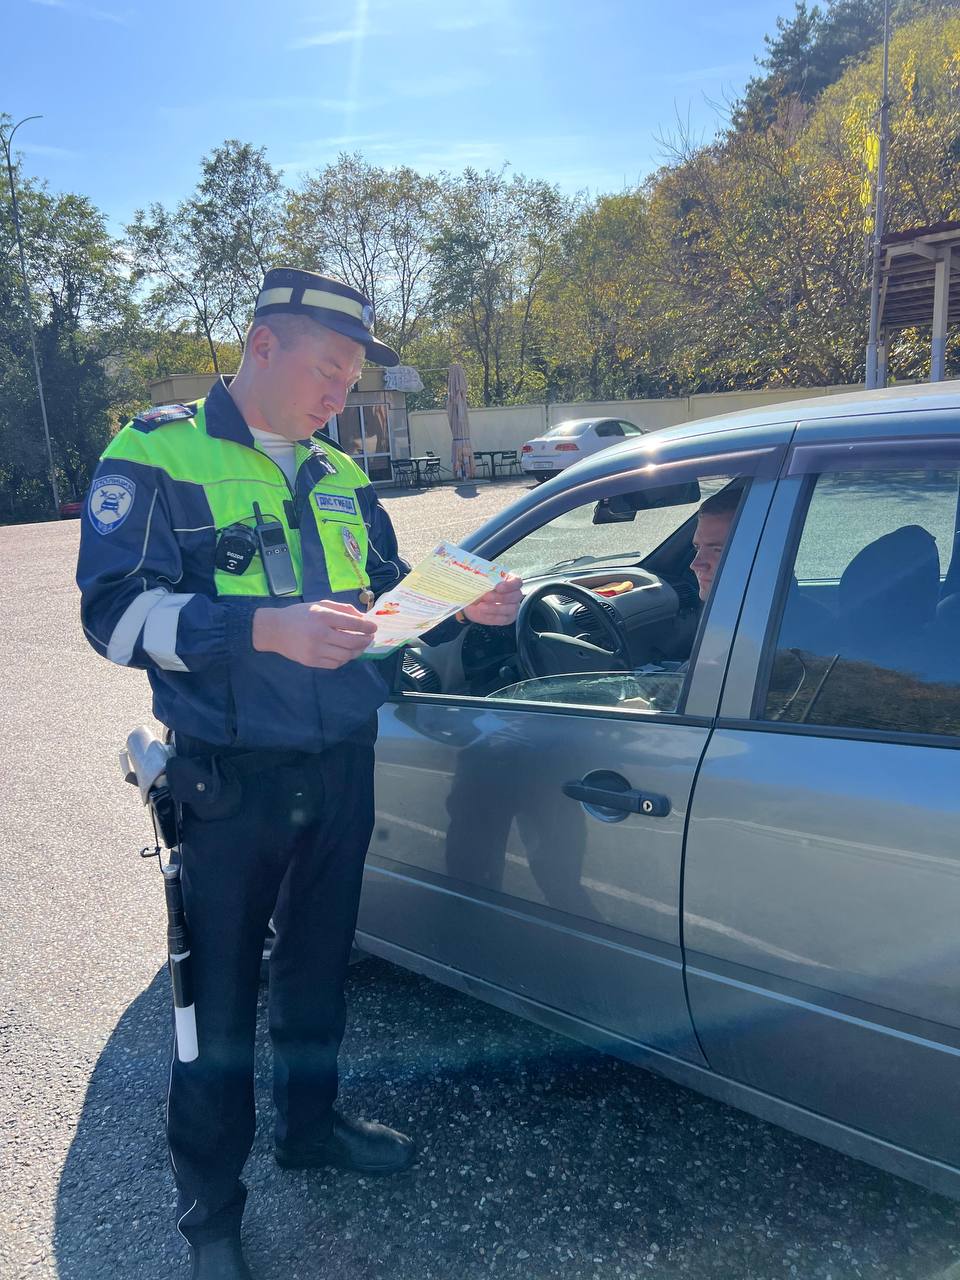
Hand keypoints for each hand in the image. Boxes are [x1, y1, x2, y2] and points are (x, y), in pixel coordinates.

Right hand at [253, 600, 376, 668]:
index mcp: (322, 617)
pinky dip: (344, 659)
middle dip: (365, 640)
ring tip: (360, 646)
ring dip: (357, 651)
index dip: (367, 626)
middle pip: (352, 642)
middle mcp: (320, 634)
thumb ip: (342, 609)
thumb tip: (363, 618)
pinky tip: (346, 653)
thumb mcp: (319, 605)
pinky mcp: (311, 662)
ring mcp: (315, 650)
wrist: (274, 630)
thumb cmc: (299, 615)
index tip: (374, 627)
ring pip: (346, 655)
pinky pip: (335, 663)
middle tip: (369, 638)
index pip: (352, 623)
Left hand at [464, 574, 522, 626]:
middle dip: (501, 597)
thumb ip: (484, 578)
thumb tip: (480, 576)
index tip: (497, 587)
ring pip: (510, 609)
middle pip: (516, 596)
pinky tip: (482, 612)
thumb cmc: (479, 589)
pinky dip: (491, 616)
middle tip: (486, 596)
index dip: (509, 585)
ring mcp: (513, 608)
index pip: (517, 582)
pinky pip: (503, 619)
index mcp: (511, 582)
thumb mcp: (480, 580)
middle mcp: (515, 595)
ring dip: (495, 608)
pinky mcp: (507, 618)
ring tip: (481, 606)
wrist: (472, 603)